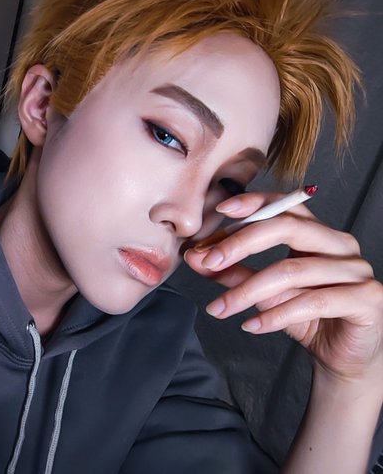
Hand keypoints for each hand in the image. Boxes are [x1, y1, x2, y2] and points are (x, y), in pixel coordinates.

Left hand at [184, 191, 382, 385]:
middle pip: (287, 227)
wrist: (343, 357)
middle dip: (240, 243)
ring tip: (220, 308)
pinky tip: (251, 325)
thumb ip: (232, 272)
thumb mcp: (263, 292)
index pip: (285, 205)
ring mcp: (357, 270)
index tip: (220, 210)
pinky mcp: (366, 299)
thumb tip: (195, 256)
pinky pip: (313, 302)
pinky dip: (275, 315)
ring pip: (292, 270)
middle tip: (208, 262)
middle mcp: (340, 244)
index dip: (253, 203)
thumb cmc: (306, 317)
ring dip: (247, 291)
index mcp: (318, 233)